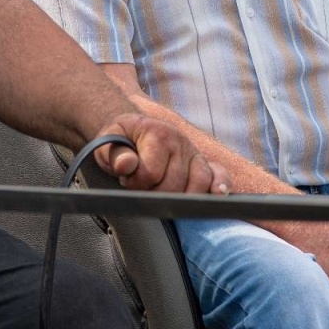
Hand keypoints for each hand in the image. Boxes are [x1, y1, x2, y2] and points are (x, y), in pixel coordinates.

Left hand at [93, 113, 229, 194]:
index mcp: (158, 133)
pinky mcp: (203, 163)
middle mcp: (180, 141)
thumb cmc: (121, 140)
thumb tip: (126, 165)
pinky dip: (220, 184)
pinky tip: (218, 193)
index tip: (126, 179)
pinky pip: (218, 173)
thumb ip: (114, 154)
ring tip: (162, 196)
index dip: (135, 183)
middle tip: (141, 187)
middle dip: (154, 193)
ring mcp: (194, 152)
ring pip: (198, 183)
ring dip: (180, 198)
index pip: (151, 173)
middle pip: (174, 184)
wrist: (133, 131)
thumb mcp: (107, 142)